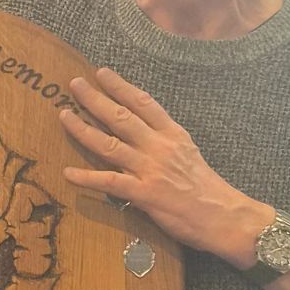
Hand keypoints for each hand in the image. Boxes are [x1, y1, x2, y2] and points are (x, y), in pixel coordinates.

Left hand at [59, 67, 267, 264]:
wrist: (225, 216)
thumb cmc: (207, 187)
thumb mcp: (188, 152)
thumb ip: (164, 139)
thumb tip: (139, 130)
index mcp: (172, 134)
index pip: (143, 102)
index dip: (120, 86)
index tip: (102, 73)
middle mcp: (159, 146)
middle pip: (121, 116)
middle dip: (95, 99)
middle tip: (75, 84)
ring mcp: (150, 169)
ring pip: (109, 144)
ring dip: (83, 129)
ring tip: (64, 116)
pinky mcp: (144, 193)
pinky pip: (110, 182)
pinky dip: (87, 177)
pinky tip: (68, 172)